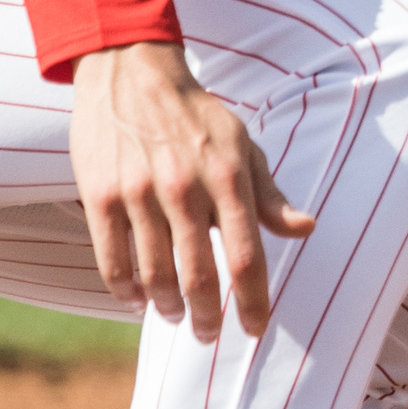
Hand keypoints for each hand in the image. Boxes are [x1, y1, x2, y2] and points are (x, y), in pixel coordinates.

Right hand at [69, 42, 313, 341]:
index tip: (256, 329)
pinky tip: (137, 301)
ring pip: (154, 275)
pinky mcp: (100, 195)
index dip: (253, 302)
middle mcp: (184, 191)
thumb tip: (307, 229)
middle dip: (208, 318)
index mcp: (227, 181)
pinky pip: (112, 260)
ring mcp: (139, 194)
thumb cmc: (197, 118)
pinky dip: (125, 291)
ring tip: (175, 317)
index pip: (247, 258)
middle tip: (210, 335)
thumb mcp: (244, 147)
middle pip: (199, 277)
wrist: (132, 73)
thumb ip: (270, 196)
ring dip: (167, 308)